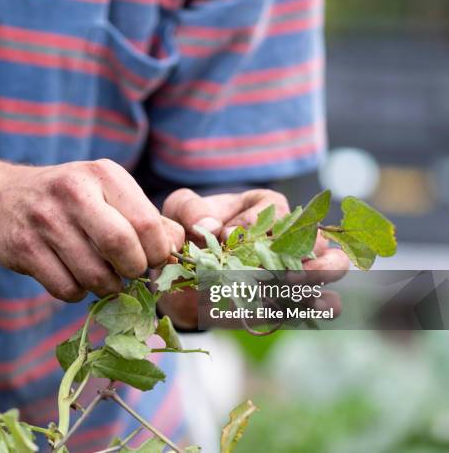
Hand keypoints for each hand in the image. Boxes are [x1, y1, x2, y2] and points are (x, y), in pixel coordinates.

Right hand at [0, 158, 183, 301]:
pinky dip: (78, 293)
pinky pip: (66, 289)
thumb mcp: (108, 193)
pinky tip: (75, 276)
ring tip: (103, 275)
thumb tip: (179, 248)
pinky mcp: (22, 248)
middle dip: (134, 271)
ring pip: (93, 276)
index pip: (147, 224)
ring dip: (106, 286)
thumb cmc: (73, 200)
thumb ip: (146, 218)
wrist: (4, 198)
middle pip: (121, 247)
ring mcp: (44, 219)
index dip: (158, 252)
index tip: (154, 260)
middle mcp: (72, 191)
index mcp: (103, 174)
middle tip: (131, 272)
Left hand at [157, 188, 348, 327]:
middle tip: (279, 267)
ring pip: (333, 263)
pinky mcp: (294, 298)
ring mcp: (297, 265)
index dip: (252, 225)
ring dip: (319, 275)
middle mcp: (289, 232)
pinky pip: (326, 301)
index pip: (274, 209)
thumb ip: (191, 210)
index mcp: (265, 206)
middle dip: (302, 250)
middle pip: (316, 234)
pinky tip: (304, 308)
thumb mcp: (180, 211)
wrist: (184, 277)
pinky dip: (321, 305)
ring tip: (293, 285)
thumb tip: (213, 226)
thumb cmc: (187, 234)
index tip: (226, 235)